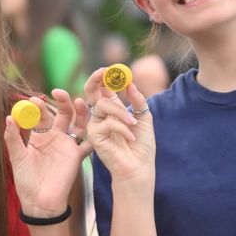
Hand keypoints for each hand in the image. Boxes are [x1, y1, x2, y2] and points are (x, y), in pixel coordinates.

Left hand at [4, 89, 91, 216]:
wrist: (39, 202)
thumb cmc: (26, 180)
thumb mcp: (17, 158)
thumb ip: (13, 138)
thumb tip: (8, 117)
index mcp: (39, 136)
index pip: (41, 115)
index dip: (39, 106)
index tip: (33, 99)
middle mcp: (55, 137)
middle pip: (62, 114)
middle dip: (62, 101)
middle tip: (58, 91)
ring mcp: (67, 145)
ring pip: (78, 123)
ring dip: (80, 112)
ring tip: (78, 101)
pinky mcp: (77, 156)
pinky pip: (88, 143)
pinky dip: (93, 134)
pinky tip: (95, 123)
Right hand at [84, 68, 155, 187]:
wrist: (139, 167)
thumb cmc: (141, 145)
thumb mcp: (144, 117)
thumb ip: (138, 100)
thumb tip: (130, 83)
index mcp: (112, 109)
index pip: (104, 88)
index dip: (106, 77)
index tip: (112, 68)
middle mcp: (100, 115)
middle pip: (91, 92)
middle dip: (96, 79)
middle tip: (104, 71)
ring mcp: (95, 125)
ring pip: (102, 106)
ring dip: (121, 113)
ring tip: (134, 125)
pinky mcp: (94, 137)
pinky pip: (107, 123)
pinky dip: (123, 128)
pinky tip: (131, 137)